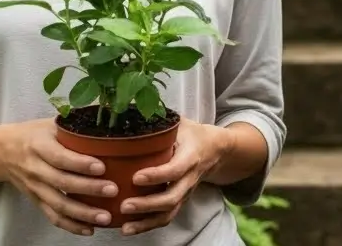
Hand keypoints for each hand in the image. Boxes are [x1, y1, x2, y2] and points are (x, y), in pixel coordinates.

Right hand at [0, 117, 116, 234]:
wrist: (1, 152)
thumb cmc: (34, 134)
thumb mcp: (51, 123)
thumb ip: (76, 123)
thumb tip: (110, 115)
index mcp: (39, 145)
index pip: (60, 156)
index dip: (80, 163)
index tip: (102, 167)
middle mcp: (35, 168)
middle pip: (62, 182)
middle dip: (89, 189)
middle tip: (113, 190)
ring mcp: (35, 187)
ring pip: (58, 204)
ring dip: (82, 213)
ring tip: (105, 218)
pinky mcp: (36, 201)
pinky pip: (52, 216)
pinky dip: (70, 225)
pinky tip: (89, 230)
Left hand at [117, 119, 228, 234]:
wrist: (217, 149)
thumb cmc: (192, 134)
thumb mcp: (180, 123)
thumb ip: (158, 121)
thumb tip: (127, 112)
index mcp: (190, 155)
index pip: (175, 169)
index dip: (156, 175)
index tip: (135, 177)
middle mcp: (190, 177)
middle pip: (172, 197)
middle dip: (147, 204)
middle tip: (124, 205)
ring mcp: (186, 192)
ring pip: (169, 212)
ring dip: (147, 221)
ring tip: (124, 226)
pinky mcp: (180, 201)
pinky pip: (166, 217)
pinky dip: (148, 226)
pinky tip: (128, 229)